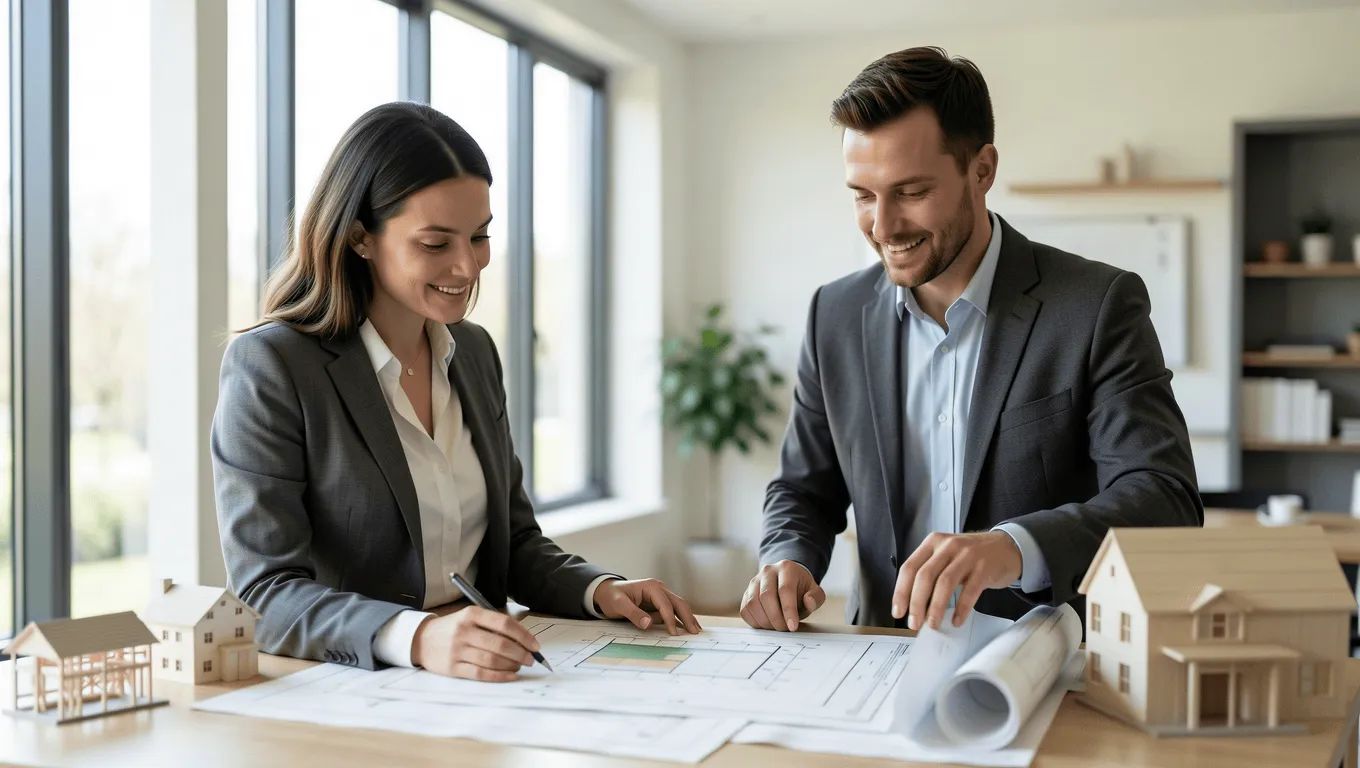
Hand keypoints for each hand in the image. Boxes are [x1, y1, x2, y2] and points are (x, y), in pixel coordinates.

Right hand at [410, 605, 539, 681]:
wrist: (421, 640)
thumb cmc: (454, 628)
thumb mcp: (470, 617)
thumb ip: (493, 625)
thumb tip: (523, 640)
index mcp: (471, 614)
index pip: (504, 624)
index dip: (524, 636)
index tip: (535, 645)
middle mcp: (464, 631)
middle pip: (500, 644)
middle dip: (521, 653)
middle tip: (530, 659)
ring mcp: (457, 650)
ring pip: (492, 660)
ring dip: (512, 665)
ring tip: (520, 666)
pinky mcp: (453, 667)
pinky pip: (481, 673)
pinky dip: (499, 676)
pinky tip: (510, 676)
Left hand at [594, 578, 701, 634]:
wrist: (607, 591)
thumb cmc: (612, 596)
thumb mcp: (618, 605)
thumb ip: (633, 613)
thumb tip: (648, 623)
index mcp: (651, 587)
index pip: (665, 604)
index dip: (670, 619)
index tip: (673, 634)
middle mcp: (659, 588)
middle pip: (678, 602)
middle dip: (688, 617)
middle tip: (695, 632)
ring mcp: (661, 595)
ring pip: (679, 606)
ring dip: (688, 617)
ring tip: (696, 630)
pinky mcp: (659, 602)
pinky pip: (673, 610)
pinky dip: (681, 618)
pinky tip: (688, 626)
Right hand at [740, 560, 826, 631]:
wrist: (787, 581)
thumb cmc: (801, 590)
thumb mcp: (815, 592)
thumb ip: (816, 598)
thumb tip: (808, 601)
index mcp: (787, 568)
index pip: (785, 590)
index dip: (788, 610)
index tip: (792, 627)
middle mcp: (768, 571)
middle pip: (766, 596)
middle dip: (776, 618)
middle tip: (785, 629)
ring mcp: (754, 581)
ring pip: (753, 603)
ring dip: (765, 621)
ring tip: (776, 627)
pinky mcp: (746, 593)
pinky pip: (745, 609)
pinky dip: (755, 621)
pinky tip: (766, 624)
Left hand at [892, 531, 1021, 630]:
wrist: (1006, 547)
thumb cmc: (971, 556)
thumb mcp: (946, 555)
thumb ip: (930, 572)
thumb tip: (914, 605)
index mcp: (933, 542)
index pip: (909, 567)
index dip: (901, 592)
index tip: (898, 612)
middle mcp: (948, 546)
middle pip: (925, 576)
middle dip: (916, 603)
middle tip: (914, 623)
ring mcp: (967, 555)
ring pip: (945, 583)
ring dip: (935, 607)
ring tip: (933, 624)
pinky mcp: (984, 568)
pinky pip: (970, 591)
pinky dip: (961, 609)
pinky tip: (956, 620)